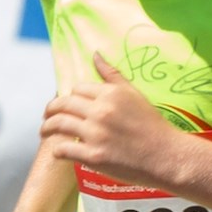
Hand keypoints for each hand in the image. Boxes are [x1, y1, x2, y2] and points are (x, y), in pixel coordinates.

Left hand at [37, 47, 181, 190]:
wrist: (166, 156)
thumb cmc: (153, 126)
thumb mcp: (135, 94)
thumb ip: (112, 75)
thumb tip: (95, 54)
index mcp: (110, 94)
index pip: (78, 89)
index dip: (71, 96)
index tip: (69, 104)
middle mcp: (101, 111)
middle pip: (63, 104)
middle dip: (51, 110)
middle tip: (47, 115)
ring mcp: (96, 134)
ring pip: (59, 125)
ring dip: (47, 128)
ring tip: (44, 131)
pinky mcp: (94, 157)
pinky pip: (64, 149)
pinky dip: (58, 150)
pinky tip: (58, 152)